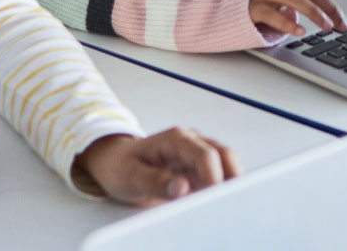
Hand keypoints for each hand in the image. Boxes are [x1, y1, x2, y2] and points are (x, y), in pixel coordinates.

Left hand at [75, 129, 240, 206]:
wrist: (115, 162)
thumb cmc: (121, 166)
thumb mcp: (132, 177)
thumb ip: (156, 182)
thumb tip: (181, 188)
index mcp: (176, 139)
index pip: (205, 154)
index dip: (215, 177)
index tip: (216, 199)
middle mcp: (191, 142)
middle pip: (224, 155)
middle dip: (232, 179)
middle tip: (230, 205)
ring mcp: (196, 154)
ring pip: (226, 164)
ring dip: (228, 184)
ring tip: (224, 208)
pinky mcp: (197, 169)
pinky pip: (217, 176)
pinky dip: (220, 190)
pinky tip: (216, 206)